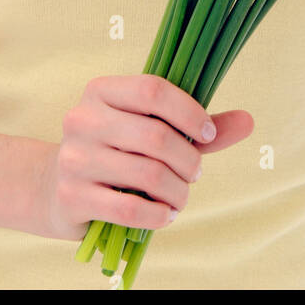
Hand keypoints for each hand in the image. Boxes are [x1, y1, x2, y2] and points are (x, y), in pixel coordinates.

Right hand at [38, 74, 254, 239]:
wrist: (55, 188)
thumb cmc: (116, 152)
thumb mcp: (152, 129)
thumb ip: (196, 126)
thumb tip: (249, 120)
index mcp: (102, 90)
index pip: (153, 90)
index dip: (189, 111)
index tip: (208, 133)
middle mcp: (82, 118)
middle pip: (155, 136)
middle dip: (189, 160)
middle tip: (194, 173)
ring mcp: (74, 157)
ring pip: (147, 174)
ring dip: (177, 191)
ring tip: (180, 196)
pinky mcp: (72, 196)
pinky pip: (129, 208)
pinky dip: (158, 214)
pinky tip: (165, 213)